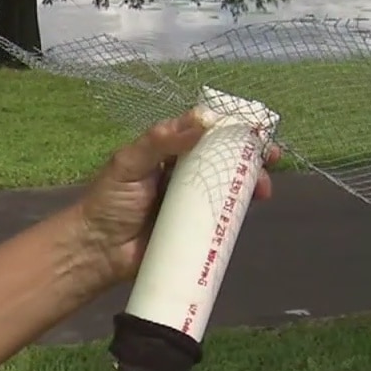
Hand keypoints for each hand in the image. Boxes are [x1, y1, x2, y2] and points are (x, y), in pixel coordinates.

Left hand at [73, 111, 280, 283]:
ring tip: (264, 189)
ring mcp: (190, 204)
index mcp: (167, 152)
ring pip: (227, 188)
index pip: (204, 132)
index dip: (231, 128)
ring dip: (250, 185)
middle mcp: (182, 174)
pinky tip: (251, 211)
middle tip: (273, 159)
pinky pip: (221, 219)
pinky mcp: (194, 231)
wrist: (96, 250)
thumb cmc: (109, 201)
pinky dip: (239, 215)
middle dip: (250, 158)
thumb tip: (205, 119)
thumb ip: (161, 140)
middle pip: (223, 160)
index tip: (256, 128)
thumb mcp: (129, 162)